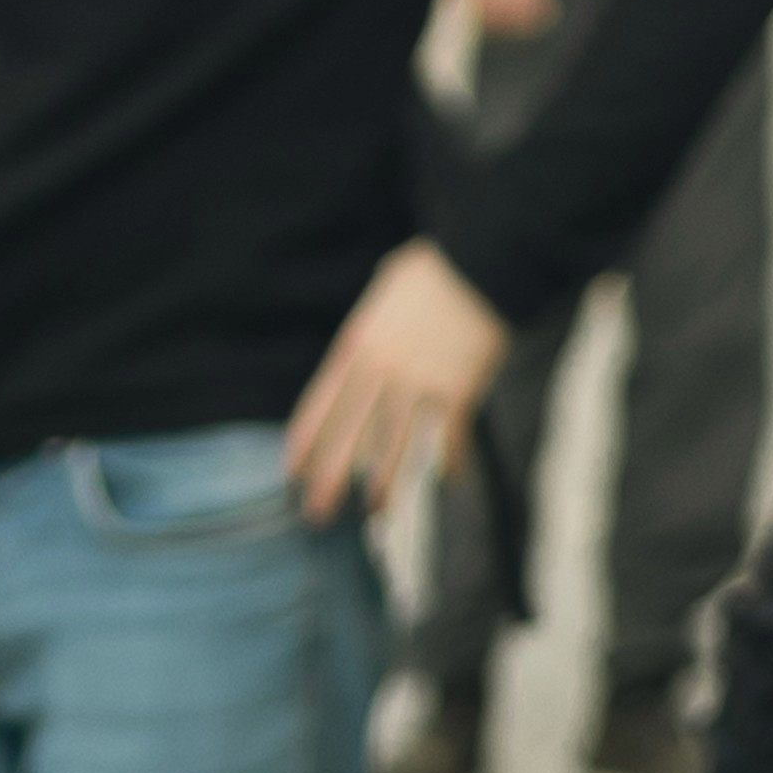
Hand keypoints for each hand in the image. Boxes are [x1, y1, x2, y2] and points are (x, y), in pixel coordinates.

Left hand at [281, 232, 509, 522]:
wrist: (481, 259)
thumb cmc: (435, 269)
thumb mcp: (383, 291)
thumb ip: (370, 327)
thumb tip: (363, 343)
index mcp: (358, 344)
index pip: (321, 402)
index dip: (305, 440)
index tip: (291, 471)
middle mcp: (382, 370)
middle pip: (349, 434)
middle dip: (330, 478)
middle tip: (317, 513)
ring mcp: (419, 383)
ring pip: (395, 446)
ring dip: (385, 484)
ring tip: (376, 512)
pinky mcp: (458, 390)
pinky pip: (449, 436)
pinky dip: (449, 459)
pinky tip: (447, 480)